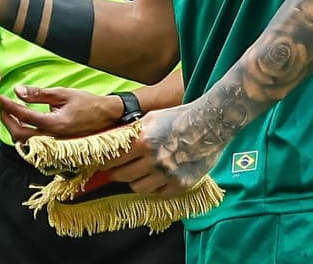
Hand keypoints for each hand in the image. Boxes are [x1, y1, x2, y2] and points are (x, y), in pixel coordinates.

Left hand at [0, 86, 123, 142]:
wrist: (108, 118)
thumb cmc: (88, 104)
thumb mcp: (63, 93)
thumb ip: (39, 94)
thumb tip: (18, 91)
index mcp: (54, 124)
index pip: (23, 116)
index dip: (9, 106)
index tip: (1, 98)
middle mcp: (53, 139)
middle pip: (19, 135)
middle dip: (6, 121)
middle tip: (3, 107)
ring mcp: (55, 146)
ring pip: (25, 143)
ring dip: (14, 129)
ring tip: (11, 114)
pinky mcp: (57, 149)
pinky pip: (34, 146)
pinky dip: (24, 136)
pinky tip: (24, 124)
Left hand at [103, 101, 222, 197]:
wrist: (211, 124)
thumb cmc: (178, 118)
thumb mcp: (150, 118)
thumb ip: (130, 132)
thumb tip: (109, 143)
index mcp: (143, 141)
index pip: (112, 159)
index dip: (105, 161)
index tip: (102, 162)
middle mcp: (154, 160)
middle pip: (122, 176)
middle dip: (117, 172)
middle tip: (118, 169)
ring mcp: (168, 175)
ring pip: (138, 188)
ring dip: (136, 181)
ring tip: (140, 172)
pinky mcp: (181, 185)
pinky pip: (158, 194)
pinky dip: (155, 188)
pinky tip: (158, 177)